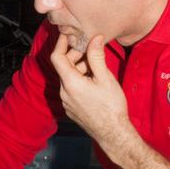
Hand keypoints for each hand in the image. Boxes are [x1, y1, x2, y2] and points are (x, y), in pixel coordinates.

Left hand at [50, 33, 130, 151]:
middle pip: (63, 67)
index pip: (56, 57)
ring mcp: (66, 102)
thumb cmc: (111, 107)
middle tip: (90, 49)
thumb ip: (97, 57)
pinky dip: (78, 80)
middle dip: (75, 56)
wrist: (113, 134)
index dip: (61, 43)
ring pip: (68, 78)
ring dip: (79, 68)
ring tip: (96, 66)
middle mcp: (64, 92)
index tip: (68, 34)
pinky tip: (93, 80)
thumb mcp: (105, 78)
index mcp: (70, 83)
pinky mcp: (71, 109)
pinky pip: (70, 89)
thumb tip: (94, 38)